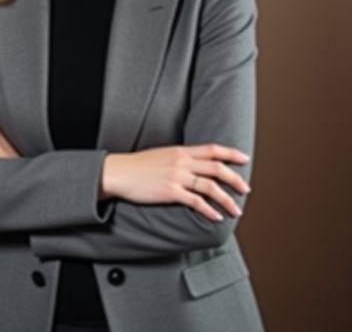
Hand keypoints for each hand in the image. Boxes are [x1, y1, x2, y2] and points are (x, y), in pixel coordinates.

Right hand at [100, 144, 250, 221]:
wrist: (120, 172)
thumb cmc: (138, 165)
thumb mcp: (162, 154)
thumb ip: (180, 158)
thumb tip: (195, 164)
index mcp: (181, 150)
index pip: (213, 149)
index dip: (231, 153)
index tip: (244, 158)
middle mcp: (182, 161)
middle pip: (216, 168)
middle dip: (235, 179)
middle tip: (246, 189)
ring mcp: (177, 176)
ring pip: (210, 186)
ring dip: (227, 199)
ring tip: (236, 210)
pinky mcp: (170, 192)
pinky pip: (196, 202)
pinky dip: (209, 210)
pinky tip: (216, 217)